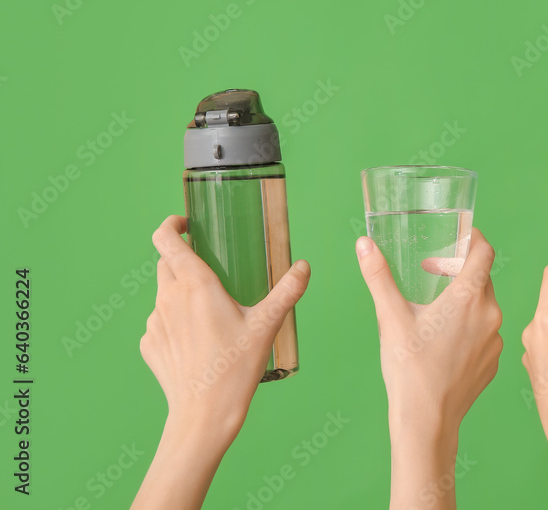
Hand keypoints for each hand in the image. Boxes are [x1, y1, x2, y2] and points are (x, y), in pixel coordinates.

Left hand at [133, 215, 309, 509]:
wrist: (204, 415)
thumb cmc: (235, 368)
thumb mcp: (267, 325)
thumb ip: (287, 291)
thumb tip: (304, 267)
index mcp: (194, 285)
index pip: (165, 239)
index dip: (171, 225)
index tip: (186, 225)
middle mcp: (168, 298)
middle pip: (165, 263)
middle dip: (183, 259)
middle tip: (210, 270)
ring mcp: (154, 323)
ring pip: (163, 294)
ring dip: (181, 293)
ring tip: (210, 313)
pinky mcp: (149, 345)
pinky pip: (160, 322)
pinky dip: (175, 322)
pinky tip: (198, 340)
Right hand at [356, 228, 500, 509]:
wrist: (427, 421)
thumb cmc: (409, 368)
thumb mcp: (390, 317)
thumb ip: (378, 276)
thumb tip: (364, 244)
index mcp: (469, 297)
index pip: (485, 251)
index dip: (471, 239)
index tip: (454, 239)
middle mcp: (490, 315)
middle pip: (483, 277)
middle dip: (459, 269)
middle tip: (432, 273)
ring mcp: (495, 340)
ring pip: (485, 306)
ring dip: (464, 299)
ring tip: (435, 309)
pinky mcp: (493, 361)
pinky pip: (486, 332)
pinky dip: (469, 326)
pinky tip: (444, 339)